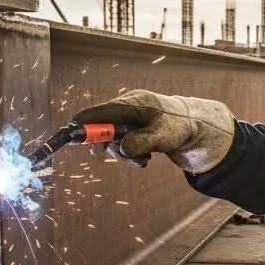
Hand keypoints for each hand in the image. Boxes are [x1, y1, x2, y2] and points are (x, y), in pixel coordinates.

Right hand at [73, 89, 234, 173]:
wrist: (191, 126)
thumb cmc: (178, 127)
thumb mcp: (163, 137)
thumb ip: (142, 142)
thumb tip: (122, 148)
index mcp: (134, 103)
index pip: (102, 111)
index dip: (86, 122)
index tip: (72, 131)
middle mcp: (128, 107)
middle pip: (104, 128)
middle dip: (114, 148)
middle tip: (130, 159)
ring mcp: (128, 117)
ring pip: (114, 140)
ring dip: (126, 155)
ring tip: (144, 161)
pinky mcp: (130, 126)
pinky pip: (122, 142)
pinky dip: (130, 153)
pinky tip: (144, 158)